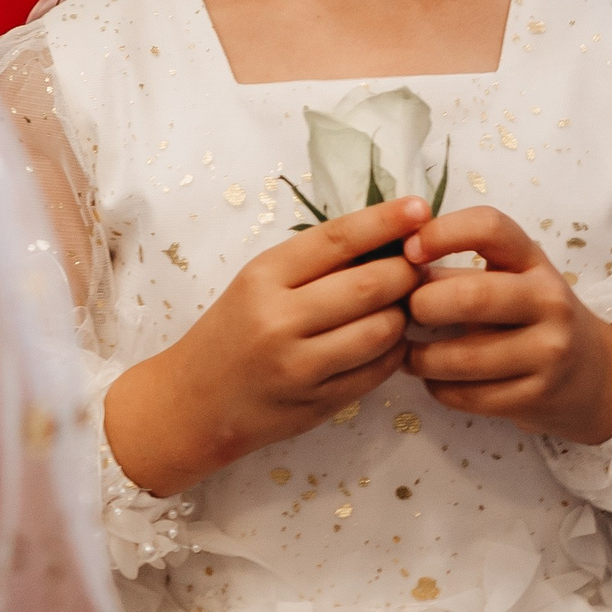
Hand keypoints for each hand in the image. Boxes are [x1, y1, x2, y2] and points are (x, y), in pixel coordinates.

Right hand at [103, 198, 426, 496]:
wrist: (192, 404)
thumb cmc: (231, 332)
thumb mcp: (258, 284)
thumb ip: (313, 264)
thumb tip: (387, 237)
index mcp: (263, 277)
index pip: (337, 240)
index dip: (385, 221)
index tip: (419, 207)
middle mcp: (279, 320)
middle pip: (369, 285)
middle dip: (406, 272)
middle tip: (418, 266)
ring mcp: (299, 367)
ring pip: (381, 330)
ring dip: (403, 314)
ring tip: (401, 306)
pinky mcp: (317, 404)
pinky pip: (377, 371)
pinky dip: (394, 351)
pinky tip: (387, 342)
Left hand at [399, 207, 611, 443]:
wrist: (593, 377)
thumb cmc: (533, 316)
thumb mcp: (510, 279)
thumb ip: (456, 269)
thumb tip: (391, 265)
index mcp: (534, 261)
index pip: (490, 228)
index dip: (442, 232)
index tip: (410, 251)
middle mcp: (548, 302)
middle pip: (471, 296)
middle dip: (422, 305)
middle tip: (406, 312)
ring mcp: (548, 352)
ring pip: (463, 357)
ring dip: (419, 357)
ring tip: (406, 352)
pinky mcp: (537, 397)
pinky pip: (468, 395)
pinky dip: (437, 387)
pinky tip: (433, 378)